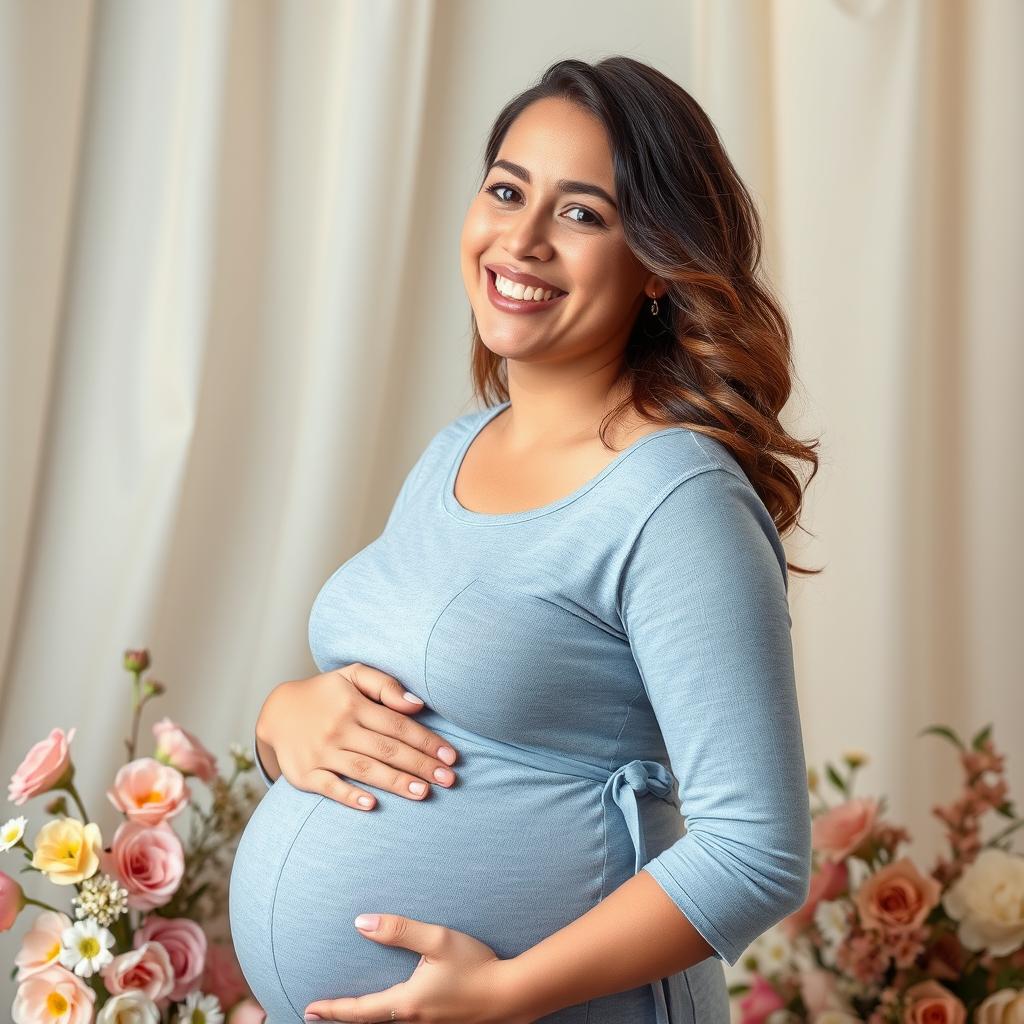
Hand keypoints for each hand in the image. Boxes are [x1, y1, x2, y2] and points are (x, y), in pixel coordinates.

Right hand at [255, 663, 458, 809]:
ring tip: (424, 793)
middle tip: (449, 780)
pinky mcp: (305, 774)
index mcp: (354, 704)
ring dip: (396, 782)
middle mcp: (339, 728)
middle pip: (387, 749)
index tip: (451, 757)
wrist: (277, 712)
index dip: (426, 741)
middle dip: (420, 765)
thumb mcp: (352, 675)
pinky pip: (330, 787)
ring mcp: (321, 752)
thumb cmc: (326, 694)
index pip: (398, 725)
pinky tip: (372, 804)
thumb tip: (417, 706)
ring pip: (365, 769)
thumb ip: (385, 685)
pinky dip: (350, 796)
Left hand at [302, 913, 531, 1023]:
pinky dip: (383, 1019)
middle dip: (341, 1019)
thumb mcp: (438, 939)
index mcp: (406, 1003)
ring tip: (345, 1012)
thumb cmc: (476, 965)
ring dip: (362, 1019)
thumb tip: (361, 923)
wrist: (511, 995)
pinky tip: (385, 1011)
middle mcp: (412, 1021)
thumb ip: (399, 930)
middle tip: (315, 1014)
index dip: (332, 1010)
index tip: (310, 1008)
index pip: (359, 1011)